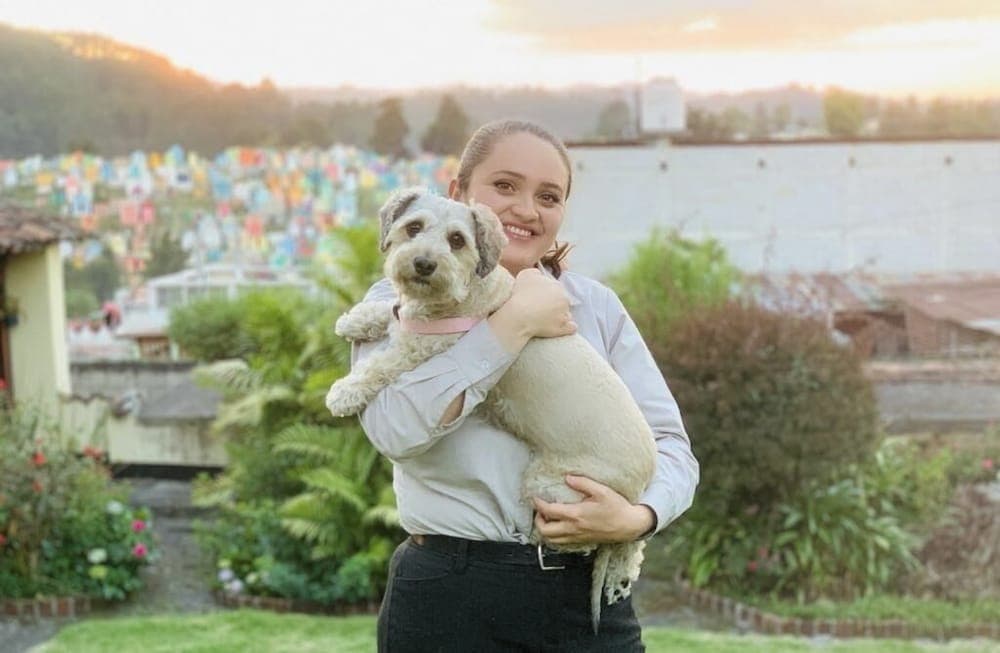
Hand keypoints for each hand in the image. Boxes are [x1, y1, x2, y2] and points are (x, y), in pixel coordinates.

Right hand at [504, 268, 576, 338]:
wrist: (519, 315)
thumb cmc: (521, 294)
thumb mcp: (527, 274)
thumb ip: (537, 273)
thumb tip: (540, 277)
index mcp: (557, 286)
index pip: (556, 289)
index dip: (547, 293)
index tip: (539, 298)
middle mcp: (565, 299)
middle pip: (562, 301)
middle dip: (554, 304)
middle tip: (541, 308)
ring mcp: (565, 315)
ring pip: (566, 314)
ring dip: (559, 315)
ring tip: (545, 319)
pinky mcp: (562, 328)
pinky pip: (571, 328)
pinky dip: (567, 328)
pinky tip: (560, 327)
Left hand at [532, 475, 655, 545]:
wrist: (629, 526)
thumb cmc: (617, 508)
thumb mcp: (601, 491)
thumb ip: (583, 483)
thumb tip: (567, 478)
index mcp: (576, 515)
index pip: (549, 511)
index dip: (538, 504)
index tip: (535, 497)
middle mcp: (573, 529)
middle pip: (545, 531)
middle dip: (538, 520)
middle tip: (540, 510)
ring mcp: (577, 538)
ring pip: (551, 540)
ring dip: (545, 530)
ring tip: (547, 518)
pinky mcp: (581, 542)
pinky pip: (561, 543)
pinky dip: (554, 536)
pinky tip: (559, 526)